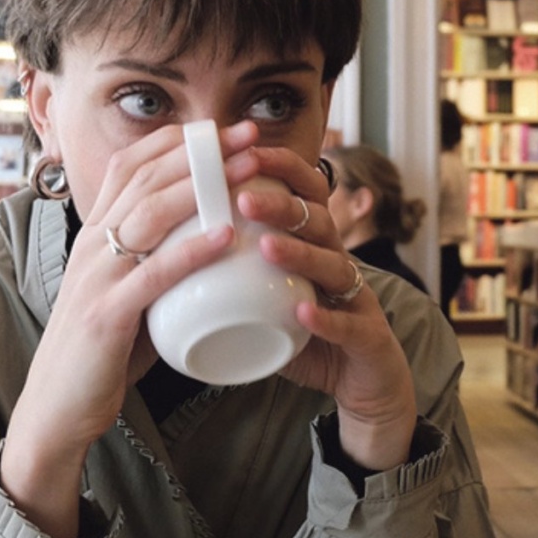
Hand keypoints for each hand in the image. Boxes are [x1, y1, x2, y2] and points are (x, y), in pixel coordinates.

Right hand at [1, 122, 260, 537]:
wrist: (56, 409)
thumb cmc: (100, 354)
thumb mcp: (125, 294)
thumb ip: (155, 265)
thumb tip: (210, 243)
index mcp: (95, 236)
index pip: (130, 166)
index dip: (176, 140)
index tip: (224, 127)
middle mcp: (91, 246)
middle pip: (146, 178)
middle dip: (201, 150)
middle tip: (248, 134)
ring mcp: (96, 278)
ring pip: (149, 214)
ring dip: (203, 186)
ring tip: (247, 169)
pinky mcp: (105, 315)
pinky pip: (153, 274)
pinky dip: (192, 250)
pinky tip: (226, 234)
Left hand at [236, 148, 417, 472]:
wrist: (361, 383)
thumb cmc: (306, 334)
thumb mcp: (266, 296)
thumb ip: (229, 270)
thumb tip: (168, 246)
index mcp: (315, 243)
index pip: (304, 191)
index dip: (280, 168)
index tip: (242, 153)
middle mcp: (338, 260)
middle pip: (318, 220)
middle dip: (282, 205)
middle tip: (242, 199)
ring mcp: (357, 297)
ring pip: (335, 265)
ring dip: (301, 254)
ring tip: (267, 247)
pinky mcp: (369, 336)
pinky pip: (350, 323)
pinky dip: (328, 317)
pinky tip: (303, 313)